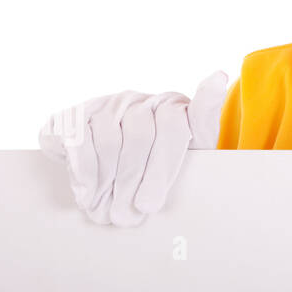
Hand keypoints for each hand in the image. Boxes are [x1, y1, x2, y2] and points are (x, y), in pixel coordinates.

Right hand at [38, 71, 227, 226]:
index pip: (174, 124)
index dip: (163, 167)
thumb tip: (218, 75)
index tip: (153, 202)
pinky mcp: (74, 116)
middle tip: (135, 215)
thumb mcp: (190, 148)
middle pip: (140, 136)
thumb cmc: (159, 162)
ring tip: (109, 211)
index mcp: (173, 105)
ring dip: (108, 182)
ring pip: (109, 139)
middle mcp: (140, 100)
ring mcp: (106, 105)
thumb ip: (203, 122)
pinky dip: (84, 173)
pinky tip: (88, 195)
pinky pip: (78, 141)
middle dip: (137, 181)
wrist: (111, 171)